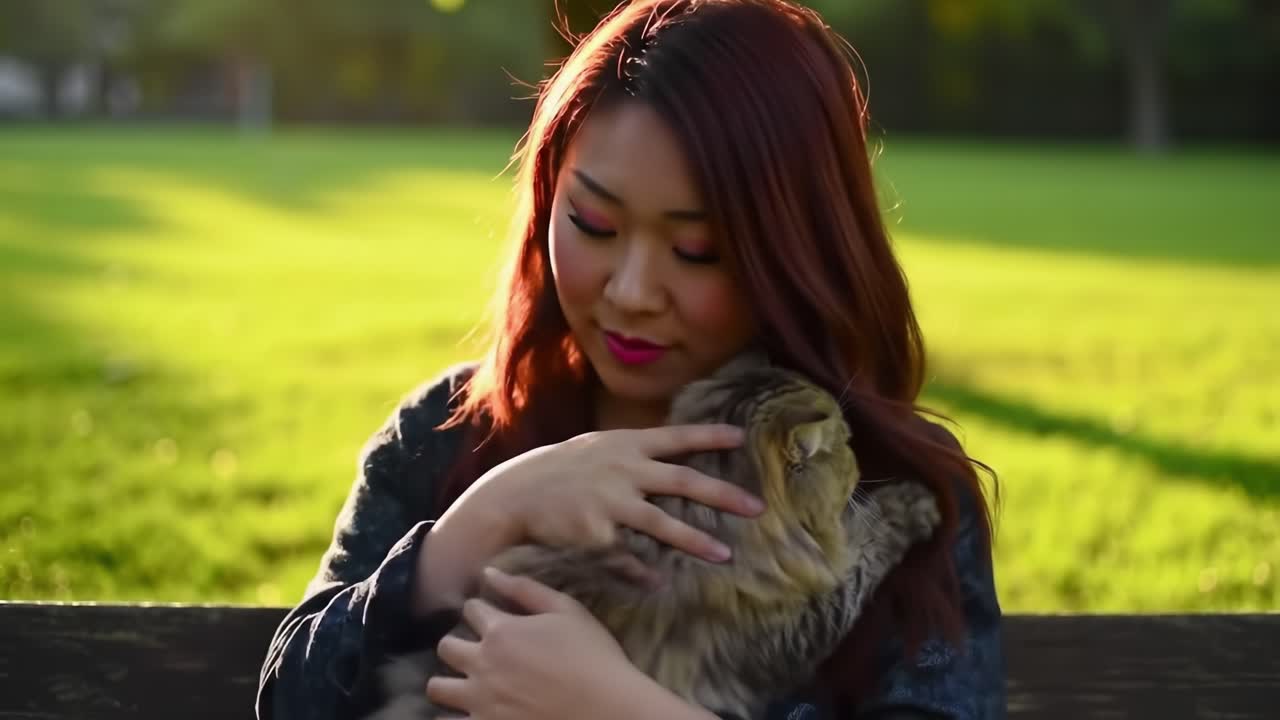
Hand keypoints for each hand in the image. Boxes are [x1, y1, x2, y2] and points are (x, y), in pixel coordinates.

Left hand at [425, 567, 642, 719]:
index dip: (480, 609)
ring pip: (437, 688)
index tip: (490, 615)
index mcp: (501, 631)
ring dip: (446, 682)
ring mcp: (480, 701)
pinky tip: (466, 713)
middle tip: (476, 650)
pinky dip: (451, 718)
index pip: (471, 609)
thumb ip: (525, 589)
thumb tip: (490, 572)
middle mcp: (482, 664)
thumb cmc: (592, 655)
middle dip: (456, 643)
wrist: (606, 708)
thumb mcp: (567, 610)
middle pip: (446, 647)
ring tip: (465, 684)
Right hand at [485, 424, 762, 554]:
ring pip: (662, 524)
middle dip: (722, 495)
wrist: (513, 496)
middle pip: (682, 481)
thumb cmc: (559, 471)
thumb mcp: (596, 448)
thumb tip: (672, 451)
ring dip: (695, 541)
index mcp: (625, 446)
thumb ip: (633, 452)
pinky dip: (644, 572)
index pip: (675, 437)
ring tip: (724, 555)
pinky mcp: (596, 535)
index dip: (709, 436)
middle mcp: (622, 471)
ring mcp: (610, 503)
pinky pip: (628, 557)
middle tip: (757, 507)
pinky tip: (659, 582)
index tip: (741, 437)